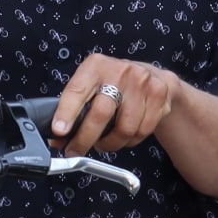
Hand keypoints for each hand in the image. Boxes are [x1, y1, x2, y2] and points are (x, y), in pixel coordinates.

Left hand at [50, 53, 181, 156]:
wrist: (151, 75)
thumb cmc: (114, 83)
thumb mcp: (91, 85)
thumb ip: (74, 108)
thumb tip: (58, 138)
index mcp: (95, 66)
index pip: (77, 91)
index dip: (66, 113)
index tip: (59, 131)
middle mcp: (120, 71)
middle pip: (101, 113)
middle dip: (85, 138)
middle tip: (75, 150)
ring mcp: (142, 82)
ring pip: (124, 128)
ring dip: (110, 143)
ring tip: (103, 142)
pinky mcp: (159, 95)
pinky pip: (141, 132)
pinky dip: (129, 141)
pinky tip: (123, 135)